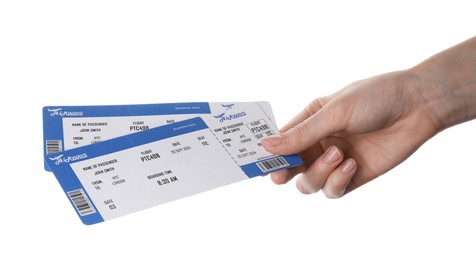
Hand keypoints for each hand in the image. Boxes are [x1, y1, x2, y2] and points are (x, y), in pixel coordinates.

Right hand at [262, 71, 436, 197]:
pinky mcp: (353, 176)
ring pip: (309, 182)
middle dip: (284, 172)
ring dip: (318, 172)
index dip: (268, 154)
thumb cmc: (375, 97)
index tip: (258, 163)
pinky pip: (333, 190)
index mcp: (310, 121)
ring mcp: (335, 161)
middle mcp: (319, 143)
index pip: (280, 142)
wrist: (418, 105)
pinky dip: (337, 181)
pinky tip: (352, 164)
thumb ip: (302, 133)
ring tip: (339, 155)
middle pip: (290, 167)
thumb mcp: (334, 112)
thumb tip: (266, 146)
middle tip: (281, 175)